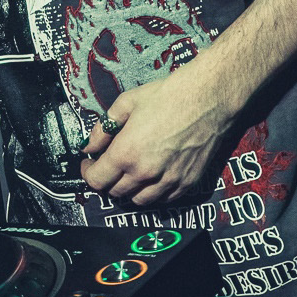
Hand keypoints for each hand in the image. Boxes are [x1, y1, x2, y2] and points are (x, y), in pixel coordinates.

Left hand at [81, 57, 236, 207]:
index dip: (87, 173)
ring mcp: (168, 181)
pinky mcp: (186, 183)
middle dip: (107, 180)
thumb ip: (103, 128)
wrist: (208, 98)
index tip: (89, 163)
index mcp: (126, 153)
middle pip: (115, 192)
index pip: (96, 180)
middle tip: (109, 165)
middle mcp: (146, 173)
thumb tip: (90, 146)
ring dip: (129, 190)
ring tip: (130, 172)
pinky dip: (153, 192)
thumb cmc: (168, 96)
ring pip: (138, 200)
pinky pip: (163, 199)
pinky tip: (152, 176)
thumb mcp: (127, 103)